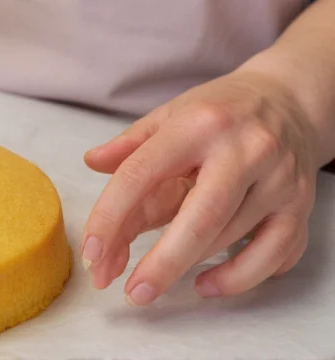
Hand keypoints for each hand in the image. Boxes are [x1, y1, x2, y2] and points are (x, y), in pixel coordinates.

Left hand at [81, 66, 324, 304]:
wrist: (290, 99)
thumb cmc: (221, 110)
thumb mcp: (170, 114)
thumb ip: (130, 143)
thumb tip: (91, 162)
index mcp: (198, 124)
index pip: (143, 173)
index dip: (111, 215)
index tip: (92, 252)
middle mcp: (244, 150)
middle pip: (198, 218)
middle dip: (161, 263)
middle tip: (130, 293)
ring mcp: (277, 181)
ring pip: (228, 238)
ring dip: (185, 266)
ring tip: (150, 283)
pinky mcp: (300, 207)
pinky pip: (272, 256)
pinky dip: (238, 277)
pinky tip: (206, 285)